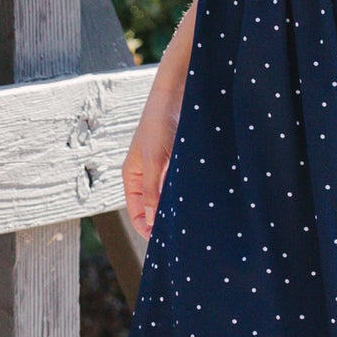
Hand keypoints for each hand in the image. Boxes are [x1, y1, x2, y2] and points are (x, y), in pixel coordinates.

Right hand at [122, 16, 194, 234]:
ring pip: (171, 198)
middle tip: (184, 239)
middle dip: (166, 222)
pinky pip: (184, 186)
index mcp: (132, 175)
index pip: (136, 212)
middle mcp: (147, 175)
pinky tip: (203, 203)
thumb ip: (152, 190)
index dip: (148, 228)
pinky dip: (190, 195)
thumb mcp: (154, 159)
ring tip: (195, 224)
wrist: (179, 91)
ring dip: (180, 209)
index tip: (164, 245)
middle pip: (154, 208)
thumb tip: (153, 223)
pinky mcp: (182, 161)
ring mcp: (165, 168)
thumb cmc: (160, 121)